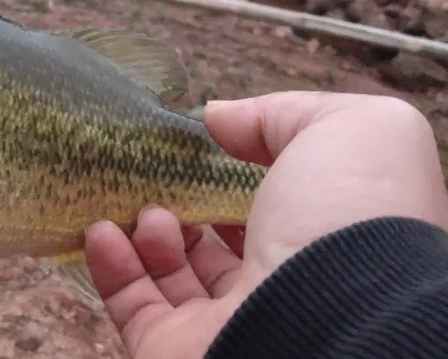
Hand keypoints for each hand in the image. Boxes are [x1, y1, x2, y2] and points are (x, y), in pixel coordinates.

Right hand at [85, 91, 447, 358]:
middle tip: (164, 178)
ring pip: (171, 277)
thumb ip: (283, 115)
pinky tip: (102, 229)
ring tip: (146, 207)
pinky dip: (109, 264)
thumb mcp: (348, 132)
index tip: (212, 148)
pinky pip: (130, 305)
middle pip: (219, 248)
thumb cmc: (349, 225)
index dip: (244, 178)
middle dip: (186, 206)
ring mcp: (227, 329)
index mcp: (330, 247)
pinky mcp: (173, 351)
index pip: (280, 213)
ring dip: (146, 231)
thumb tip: (220, 120)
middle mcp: (283, 294)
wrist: (322, 327)